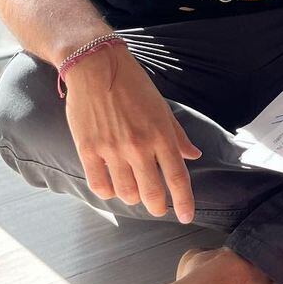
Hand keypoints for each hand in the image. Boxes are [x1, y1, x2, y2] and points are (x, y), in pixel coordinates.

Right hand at [63, 49, 199, 221]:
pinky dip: (108, 192)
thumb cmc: (133, 85)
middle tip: (159, 208)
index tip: (186, 217)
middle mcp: (139, 146)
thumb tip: (194, 155)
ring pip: (126, 192)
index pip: (177, 178)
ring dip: (133, 198)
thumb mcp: (162, 108)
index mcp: (161, 135)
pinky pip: (99, 184)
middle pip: (152, 192)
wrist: (97, 66)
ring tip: (134, 191)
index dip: (183, 201)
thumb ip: (177, 135)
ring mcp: (112, 150)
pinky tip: (112, 188)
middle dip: (158, 206)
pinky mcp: (88, 150)